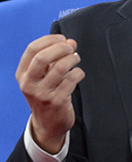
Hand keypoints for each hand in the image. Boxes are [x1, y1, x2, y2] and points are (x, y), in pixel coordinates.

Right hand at [16, 35, 84, 153]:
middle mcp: (29, 84)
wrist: (48, 123)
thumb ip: (55, 57)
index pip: (31, 50)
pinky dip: (78, 72)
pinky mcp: (57, 101)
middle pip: (42, 58)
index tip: (62, 38)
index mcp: (23, 74)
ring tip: (76, 59)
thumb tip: (70, 42)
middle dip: (61, 48)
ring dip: (72, 59)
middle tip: (71, 47)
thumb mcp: (44, 76)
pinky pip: (71, 80)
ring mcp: (42, 93)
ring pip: (59, 68)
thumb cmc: (47, 94)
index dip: (49, 40)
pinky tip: (78, 74)